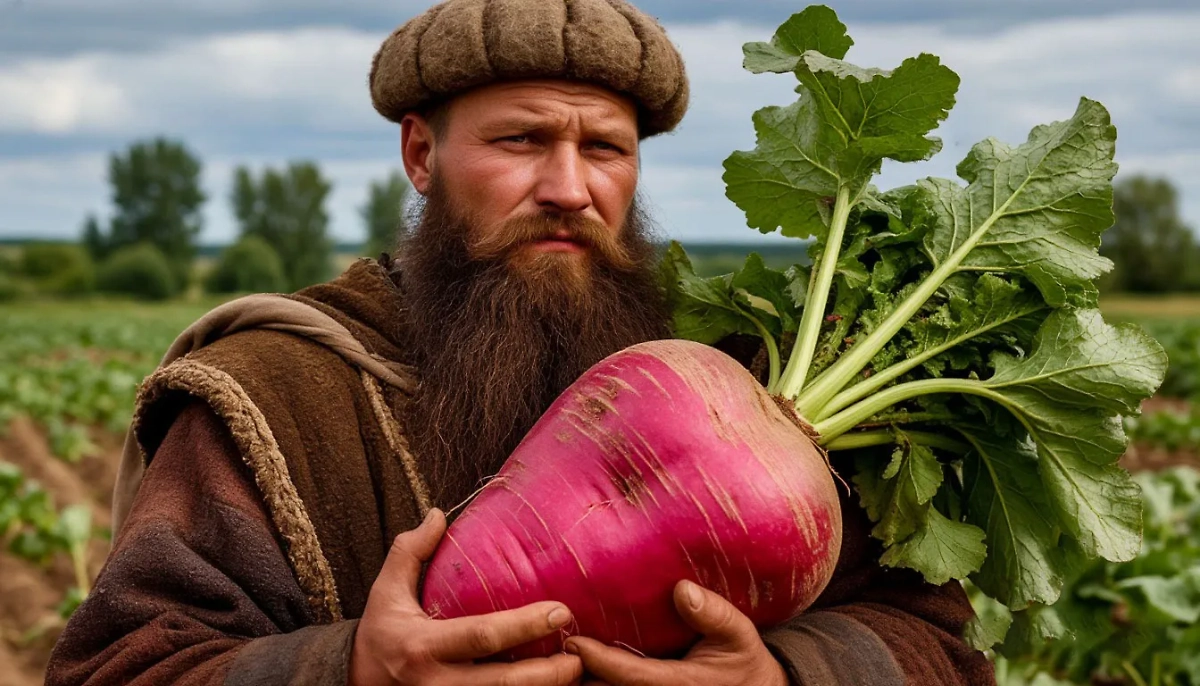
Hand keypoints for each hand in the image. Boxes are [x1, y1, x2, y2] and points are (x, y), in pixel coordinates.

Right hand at [348, 509, 584, 685]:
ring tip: (577, 676)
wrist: (351, 685)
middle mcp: (436, 683)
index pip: (482, 636)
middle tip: (580, 656)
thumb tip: (439, 514)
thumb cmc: (379, 635)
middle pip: (502, 684)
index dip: (523, 625)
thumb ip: (411, 551)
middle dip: (547, 674)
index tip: (560, 611)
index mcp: (423, 647)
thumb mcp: (385, 591)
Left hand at [565, 580, 787, 685]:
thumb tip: (682, 589)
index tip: (572, 642)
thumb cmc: (742, 661)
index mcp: (679, 685)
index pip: (630, 676)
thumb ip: (713, 614)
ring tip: (549, 658)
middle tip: (547, 649)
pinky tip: (572, 670)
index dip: (599, 661)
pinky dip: (594, 684)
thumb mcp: (738, 634)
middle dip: (577, 677)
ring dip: (581, 683)